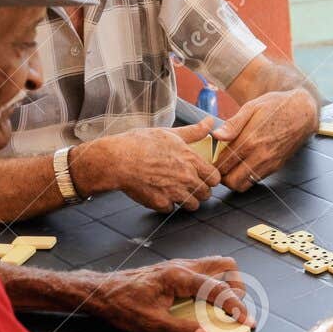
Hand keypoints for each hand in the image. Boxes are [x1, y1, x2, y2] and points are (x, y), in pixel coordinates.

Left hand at [78, 258, 250, 331]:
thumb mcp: (151, 323)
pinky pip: (204, 271)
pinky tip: (203, 303)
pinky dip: (213, 284)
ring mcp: (179, 266)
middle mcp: (183, 266)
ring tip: (221, 308)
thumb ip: (181, 330)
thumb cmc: (121, 306)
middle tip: (232, 311)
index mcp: (179, 277)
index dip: (236, 306)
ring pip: (216, 265)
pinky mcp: (175, 271)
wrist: (100, 292)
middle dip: (236, 288)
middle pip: (226, 266)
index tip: (246, 322)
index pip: (218, 288)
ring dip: (226, 284)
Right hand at [94, 122, 220, 211]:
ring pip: (192, 205)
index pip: (215, 177)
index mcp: (190, 160)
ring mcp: (174, 192)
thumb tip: (210, 122)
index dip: (210, 178)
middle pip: (206, 194)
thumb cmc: (140, 144)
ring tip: (174, 191)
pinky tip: (159, 193)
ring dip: (186, 200)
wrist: (117, 160)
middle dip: (199, 191)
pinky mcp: (161, 203)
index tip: (203, 177)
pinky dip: (166, 204)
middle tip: (188, 185)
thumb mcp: (169, 133)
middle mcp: (186, 177)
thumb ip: (193, 131)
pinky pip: (171, 209)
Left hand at [210, 89, 318, 190]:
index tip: (210, 158)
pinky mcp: (276, 167)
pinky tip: (244, 164)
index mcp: (250, 140)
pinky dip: (246, 177)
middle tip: (219, 165)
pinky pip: (255, 180)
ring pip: (243, 185)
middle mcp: (260, 156)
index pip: (223, 164)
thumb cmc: (276, 106)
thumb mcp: (252, 107)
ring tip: (230, 166)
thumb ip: (233, 124)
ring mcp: (269, 164)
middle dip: (221, 176)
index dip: (213, 164)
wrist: (303, 112)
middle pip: (231, 181)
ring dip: (233, 179)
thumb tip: (216, 136)